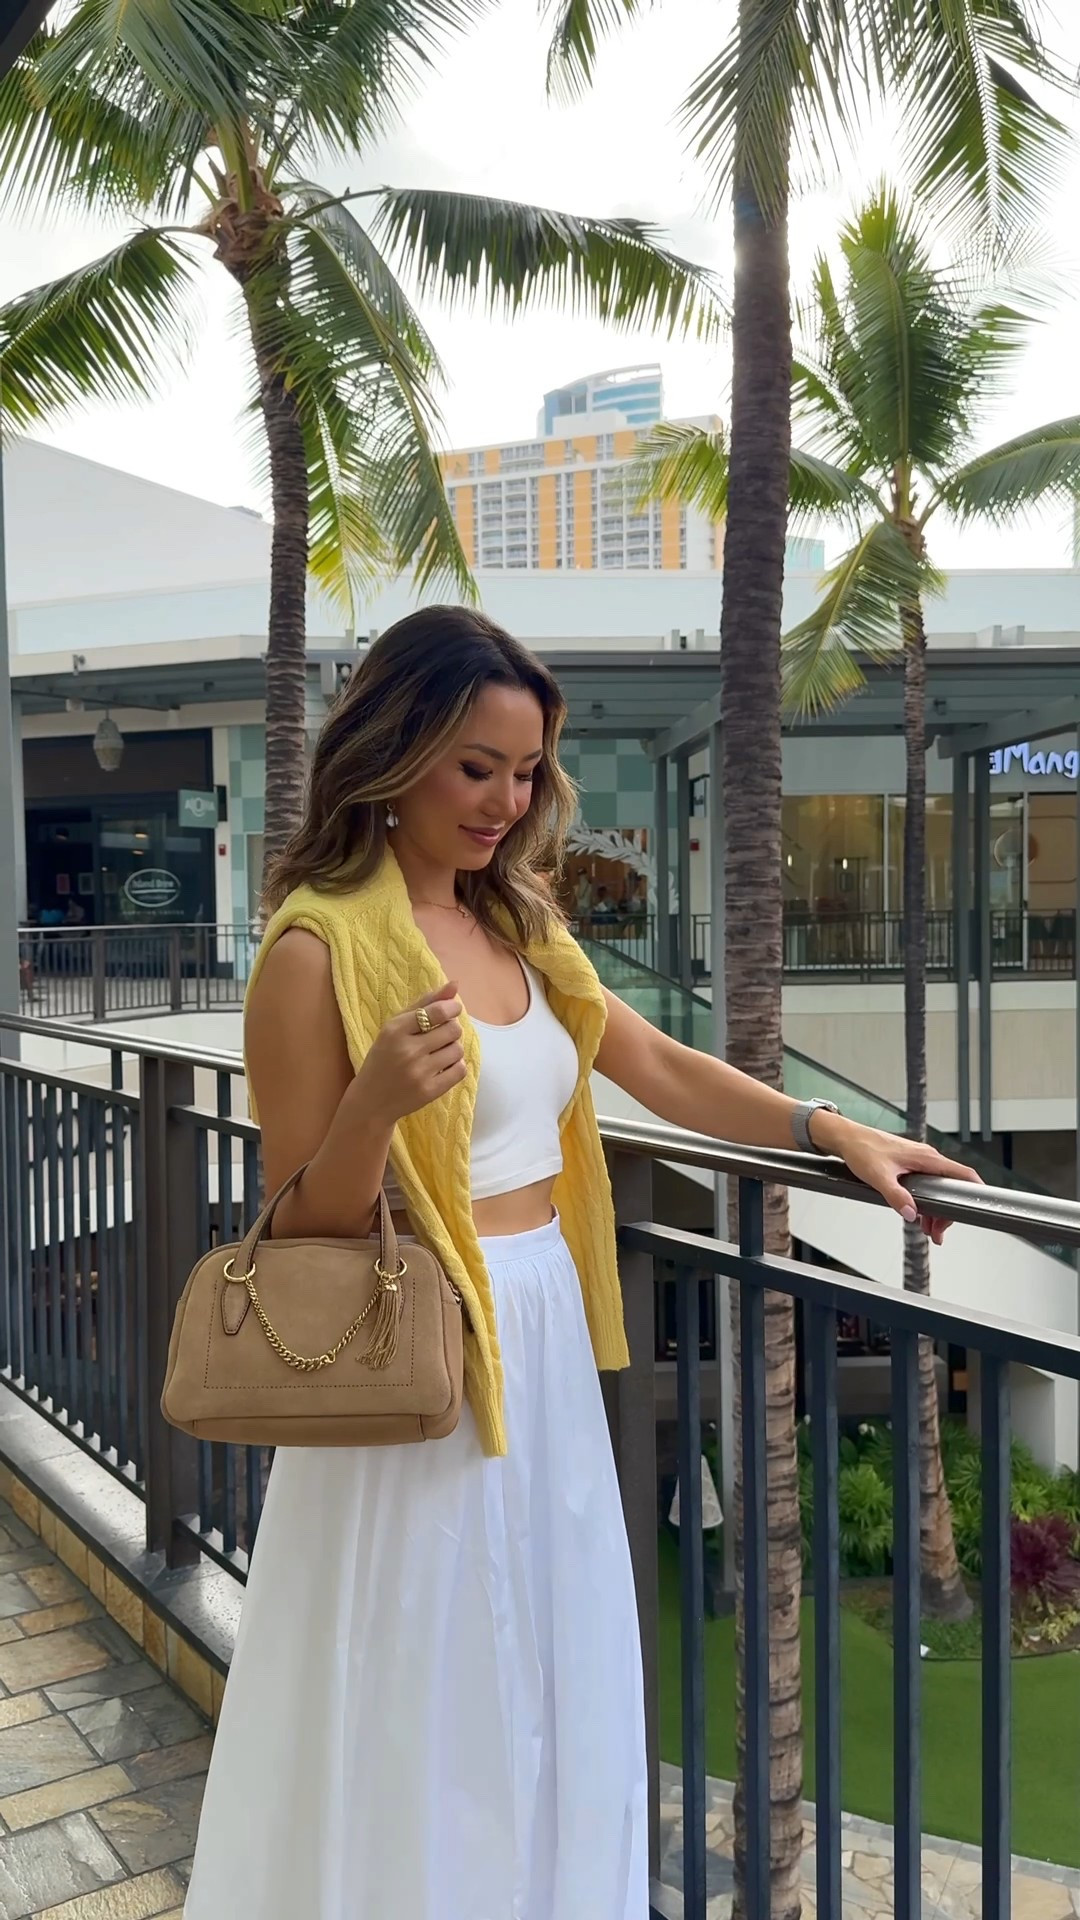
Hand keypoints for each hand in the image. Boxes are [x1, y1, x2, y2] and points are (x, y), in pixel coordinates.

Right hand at [352, 982, 465, 1124]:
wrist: (371, 1101)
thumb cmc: (384, 1058)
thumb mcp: (395, 1027)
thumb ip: (424, 1003)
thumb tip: (455, 983)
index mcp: (395, 1030)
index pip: (437, 1011)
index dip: (452, 1008)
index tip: (452, 1010)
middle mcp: (407, 1050)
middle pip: (453, 1029)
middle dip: (451, 1030)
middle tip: (439, 1037)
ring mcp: (419, 1073)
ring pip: (458, 1050)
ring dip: (453, 1049)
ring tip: (438, 1054)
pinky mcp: (429, 1091)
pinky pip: (459, 1070)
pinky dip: (455, 1067)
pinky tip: (442, 1068)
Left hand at [819, 1117, 981, 1244]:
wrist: (847, 1139)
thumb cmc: (862, 1149)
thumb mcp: (879, 1177)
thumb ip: (896, 1196)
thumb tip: (911, 1213)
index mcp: (926, 1158)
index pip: (962, 1172)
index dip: (975, 1188)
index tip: (981, 1205)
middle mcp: (927, 1158)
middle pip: (950, 1188)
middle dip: (947, 1213)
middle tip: (937, 1233)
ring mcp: (919, 1161)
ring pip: (938, 1189)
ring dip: (936, 1210)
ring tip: (928, 1230)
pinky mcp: (910, 1165)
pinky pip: (927, 1186)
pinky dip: (926, 1202)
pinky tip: (918, 1216)